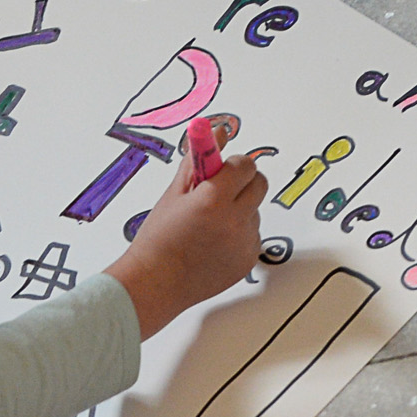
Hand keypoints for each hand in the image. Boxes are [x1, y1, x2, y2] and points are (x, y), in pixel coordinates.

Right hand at [103, 139, 271, 338]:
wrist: (156, 284)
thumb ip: (199, 161)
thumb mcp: (174, 194)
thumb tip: (219, 132)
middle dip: (244, 182)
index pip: (244, 165)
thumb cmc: (159, 239)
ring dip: (239, 211)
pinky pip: (252, 236)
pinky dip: (238, 235)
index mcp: (213, 199)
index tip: (221, 170)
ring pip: (254, 212)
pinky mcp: (248, 261)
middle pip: (260, 184)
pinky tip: (213, 245)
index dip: (233, 166)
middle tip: (221, 192)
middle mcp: (234, 221)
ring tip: (208, 227)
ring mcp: (244, 243)